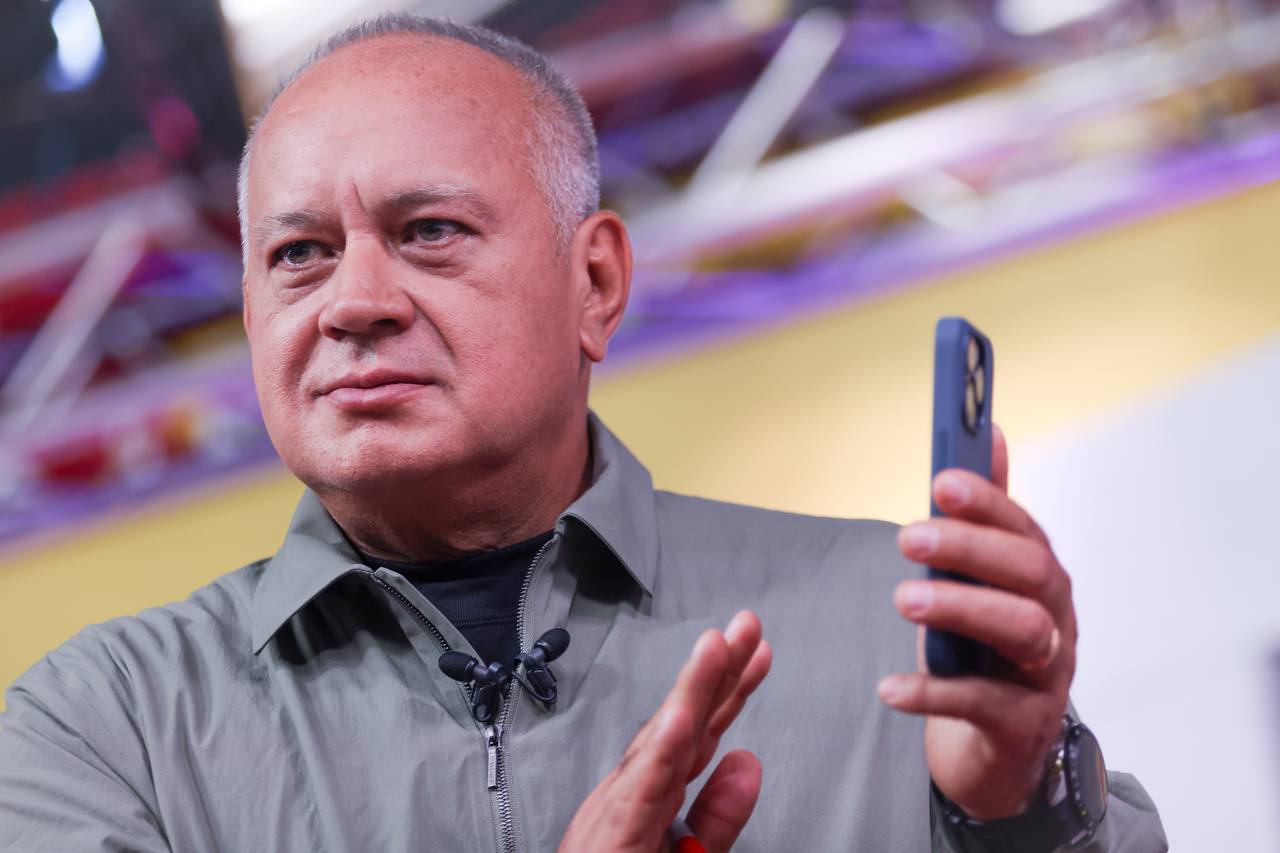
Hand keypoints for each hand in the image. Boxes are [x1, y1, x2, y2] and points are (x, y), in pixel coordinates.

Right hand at [559, 611, 771, 852]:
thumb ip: (717, 817)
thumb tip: (748, 761)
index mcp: (652, 797)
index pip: (697, 735)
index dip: (728, 690)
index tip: (757, 653)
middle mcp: (632, 793)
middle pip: (682, 725)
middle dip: (716, 672)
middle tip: (747, 624)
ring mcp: (617, 811)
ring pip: (660, 743)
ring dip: (690, 692)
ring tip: (718, 647)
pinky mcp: (612, 836)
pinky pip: (641, 789)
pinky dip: (661, 750)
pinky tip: (683, 716)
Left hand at [879, 424, 1075, 819]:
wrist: (997, 748)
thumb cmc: (986, 652)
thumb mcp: (984, 580)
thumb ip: (988, 513)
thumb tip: (993, 430)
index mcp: (1042, 580)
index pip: (1024, 530)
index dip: (987, 503)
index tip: (940, 483)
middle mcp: (1055, 621)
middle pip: (1030, 573)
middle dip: (971, 548)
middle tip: (907, 536)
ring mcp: (1045, 675)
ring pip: (1023, 631)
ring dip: (961, 608)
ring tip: (904, 599)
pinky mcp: (1021, 726)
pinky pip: (983, 703)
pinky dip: (933, 693)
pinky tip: (889, 687)